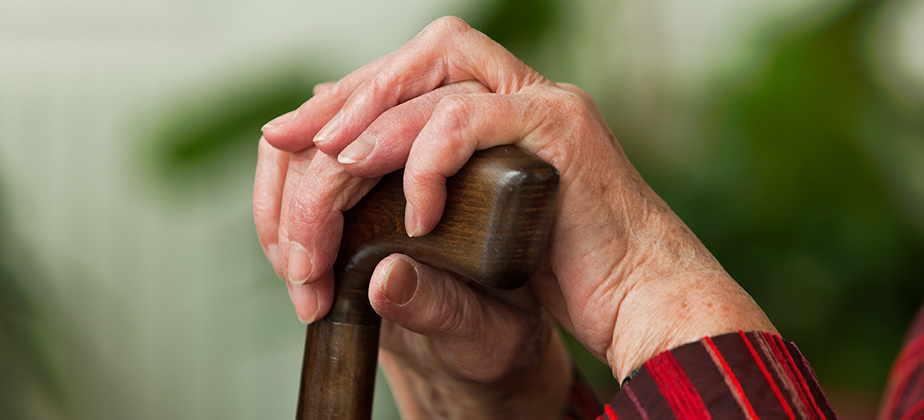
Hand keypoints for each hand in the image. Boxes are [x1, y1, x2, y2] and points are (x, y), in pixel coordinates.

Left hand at [259, 16, 775, 379]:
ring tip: (338, 169)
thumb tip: (342, 161)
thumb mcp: (462, 240)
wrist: (639, 306)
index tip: (285, 139)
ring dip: (375, 118)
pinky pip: (474, 117)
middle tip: (289, 142)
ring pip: (442, 67)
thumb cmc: (558, 281)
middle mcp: (518, 98)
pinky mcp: (562, 133)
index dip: (342, 99)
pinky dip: (430, 159)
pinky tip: (418, 214)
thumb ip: (412, 198)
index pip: (406, 77)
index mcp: (494, 117)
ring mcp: (542, 108)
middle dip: (345, 99)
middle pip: (417, 57)